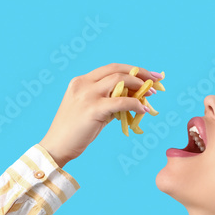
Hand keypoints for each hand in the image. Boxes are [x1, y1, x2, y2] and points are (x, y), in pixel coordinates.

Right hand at [38, 63, 159, 166]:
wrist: (57, 146)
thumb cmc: (74, 132)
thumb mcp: (91, 111)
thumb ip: (108, 102)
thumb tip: (132, 101)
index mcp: (81, 81)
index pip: (111, 68)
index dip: (132, 69)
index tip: (148, 74)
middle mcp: (83, 84)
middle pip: (117, 69)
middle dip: (140, 73)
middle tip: (157, 80)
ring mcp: (87, 95)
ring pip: (119, 80)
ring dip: (139, 86)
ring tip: (151, 94)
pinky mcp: (93, 109)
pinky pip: (120, 102)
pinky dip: (134, 104)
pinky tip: (143, 109)